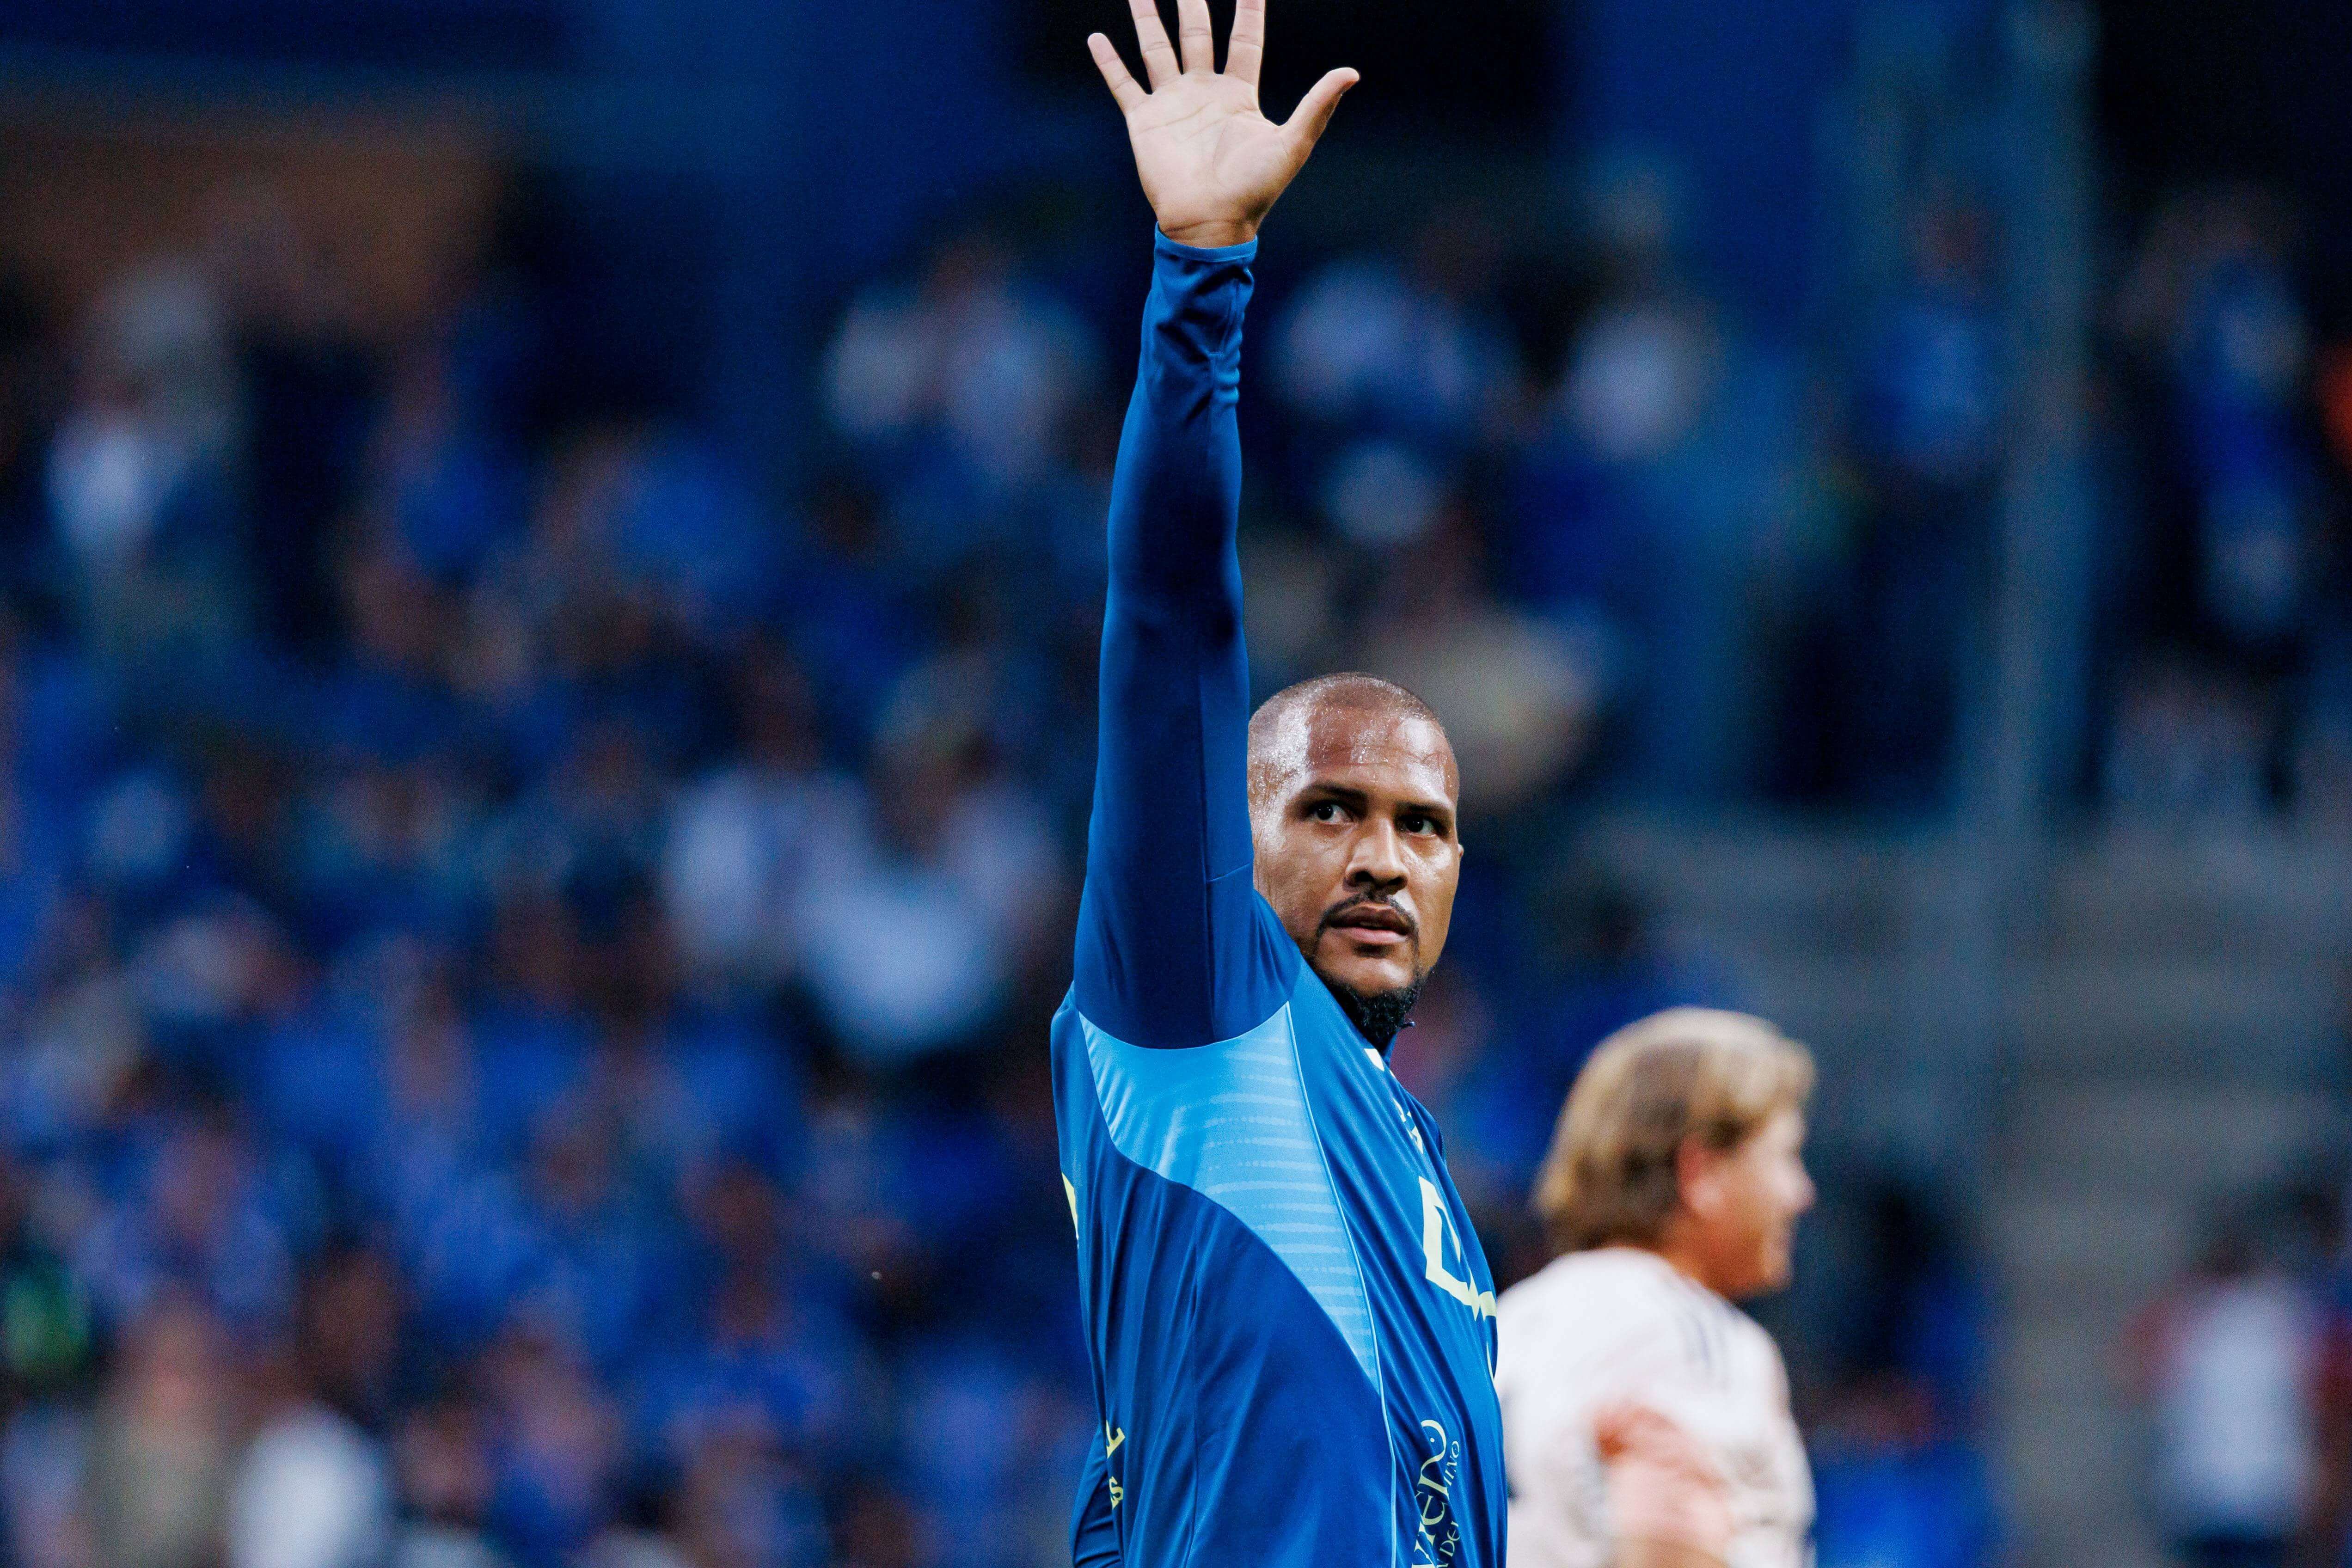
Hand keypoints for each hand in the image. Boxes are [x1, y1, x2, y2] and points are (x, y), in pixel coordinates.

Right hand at [1089, 0, 1356, 248]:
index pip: (1244, 39)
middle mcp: (1203, 92)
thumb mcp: (1293, 143)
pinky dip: (1109, 63)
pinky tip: (1097, 39)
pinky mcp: (1145, 121)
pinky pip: (1124, 84)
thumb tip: (1351, 72)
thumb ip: (1317, 105)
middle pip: (1197, 34)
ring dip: (1147, 17)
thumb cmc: (1253, 188)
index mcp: (1238, 93)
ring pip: (1157, 48)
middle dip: (1191, 3)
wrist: (1210, 222)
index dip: (1249, 9)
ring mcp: (1172, 104)